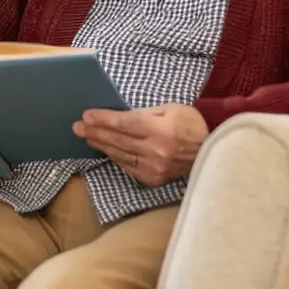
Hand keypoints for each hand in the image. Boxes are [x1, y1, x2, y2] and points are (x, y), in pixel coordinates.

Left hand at [73, 103, 208, 187]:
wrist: (211, 150)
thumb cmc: (190, 124)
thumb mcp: (170, 109)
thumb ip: (144, 113)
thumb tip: (117, 117)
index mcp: (162, 130)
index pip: (125, 124)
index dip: (104, 120)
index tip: (86, 116)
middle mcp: (157, 151)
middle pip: (119, 140)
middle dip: (95, 132)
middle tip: (77, 126)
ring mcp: (155, 168)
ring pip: (120, 155)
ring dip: (101, 145)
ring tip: (86, 136)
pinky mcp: (154, 179)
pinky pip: (128, 166)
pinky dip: (115, 157)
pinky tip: (104, 149)